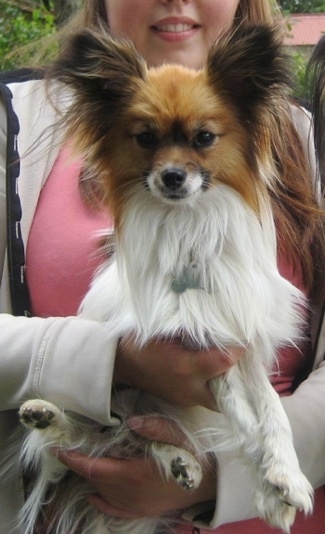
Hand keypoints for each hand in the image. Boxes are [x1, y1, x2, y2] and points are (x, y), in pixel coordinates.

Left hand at [54, 416, 215, 518]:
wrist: (213, 485)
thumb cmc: (195, 457)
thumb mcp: (179, 436)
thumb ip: (155, 427)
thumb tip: (131, 421)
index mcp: (135, 474)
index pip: (94, 468)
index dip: (74, 459)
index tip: (58, 448)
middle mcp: (130, 494)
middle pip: (95, 481)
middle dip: (79, 466)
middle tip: (67, 451)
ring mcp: (136, 505)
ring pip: (103, 494)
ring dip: (89, 479)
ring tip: (80, 463)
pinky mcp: (144, 511)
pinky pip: (115, 511)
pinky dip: (101, 503)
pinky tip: (94, 496)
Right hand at [114, 337, 244, 410]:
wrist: (120, 362)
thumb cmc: (141, 341)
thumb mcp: (166, 329)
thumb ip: (193, 329)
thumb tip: (219, 321)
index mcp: (185, 367)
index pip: (224, 361)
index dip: (239, 349)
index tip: (247, 337)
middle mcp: (189, 388)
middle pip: (228, 390)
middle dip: (239, 376)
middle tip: (247, 359)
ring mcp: (186, 398)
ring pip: (219, 398)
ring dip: (228, 383)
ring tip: (237, 365)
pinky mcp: (183, 401)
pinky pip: (207, 397)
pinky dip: (216, 386)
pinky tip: (219, 372)